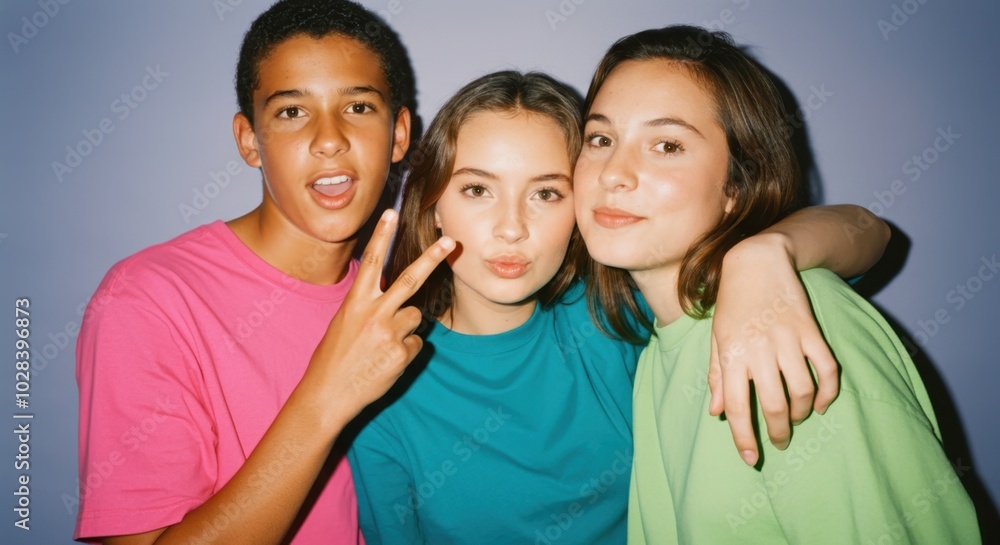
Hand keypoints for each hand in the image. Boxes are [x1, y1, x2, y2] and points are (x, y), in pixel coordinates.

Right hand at [307, 209, 454, 421]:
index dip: (382, 236)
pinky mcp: (402, 355)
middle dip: (432, 258)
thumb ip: (369, 306)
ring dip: (406, 327)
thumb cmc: (334, 357)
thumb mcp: (344, 322)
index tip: (392, 213)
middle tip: (450, 241)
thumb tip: (397, 301)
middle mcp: (374, 314)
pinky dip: (406, 351)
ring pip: (416, 317)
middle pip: (410, 280)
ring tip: (382, 344)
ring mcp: (390, 334)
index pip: (372, 262)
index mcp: (356, 302)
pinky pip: (416, 344)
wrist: (328, 394)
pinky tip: (386, 361)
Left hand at [707, 234, 838, 465]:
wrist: (757, 261)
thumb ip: (716, 376)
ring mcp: (787, 339)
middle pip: (774, 405)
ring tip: (797, 418)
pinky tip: (822, 403)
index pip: (737, 407)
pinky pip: (827, 369)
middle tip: (779, 442)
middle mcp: (758, 350)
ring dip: (802, 413)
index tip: (751, 459)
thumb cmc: (732, 304)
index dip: (744, 438)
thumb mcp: (716, 338)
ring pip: (802, 391)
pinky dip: (828, 392)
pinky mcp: (810, 330)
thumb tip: (717, 413)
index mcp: (731, 354)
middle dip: (778, 432)